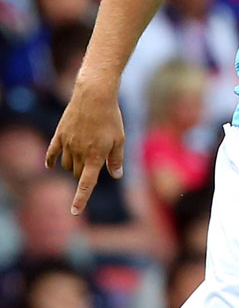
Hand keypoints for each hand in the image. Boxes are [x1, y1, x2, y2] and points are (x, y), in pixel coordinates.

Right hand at [45, 86, 124, 215]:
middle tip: (94, 163)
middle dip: (84, 174)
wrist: (95, 95)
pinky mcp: (60, 134)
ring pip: (67, 164)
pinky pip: (52, 152)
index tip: (74, 212)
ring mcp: (68, 143)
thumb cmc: (111, 117)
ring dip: (73, 167)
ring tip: (82, 158)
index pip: (86, 184)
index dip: (81, 199)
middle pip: (78, 173)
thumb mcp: (119, 139)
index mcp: (95, 156)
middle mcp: (79, 152)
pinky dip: (51, 160)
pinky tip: (49, 165)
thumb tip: (116, 175)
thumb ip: (116, 159)